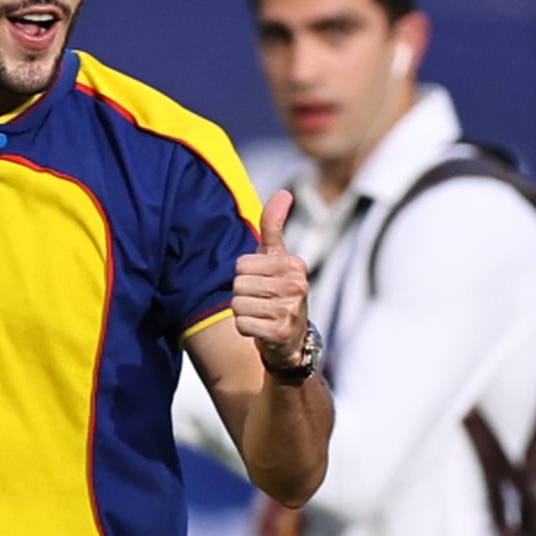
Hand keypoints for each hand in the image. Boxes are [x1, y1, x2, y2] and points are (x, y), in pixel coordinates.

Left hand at [235, 190, 313, 371]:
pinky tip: (262, 331)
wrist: (291, 342)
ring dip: (244, 313)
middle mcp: (297, 287)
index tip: (262, 284)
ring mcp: (291, 311)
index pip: (241, 264)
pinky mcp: (280, 333)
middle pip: (238, 284)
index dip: (245, 275)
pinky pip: (242, 325)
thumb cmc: (279, 293)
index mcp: (294, 265)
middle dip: (243, 295)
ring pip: (238, 305)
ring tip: (262, 316)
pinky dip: (246, 330)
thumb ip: (275, 226)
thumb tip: (284, 193)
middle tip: (262, 303)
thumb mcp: (277, 258)